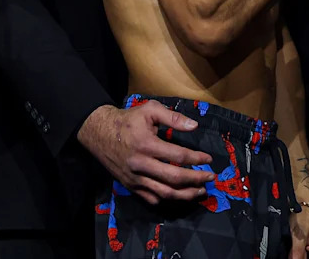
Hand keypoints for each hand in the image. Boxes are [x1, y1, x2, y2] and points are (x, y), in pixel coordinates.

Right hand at [77, 102, 215, 204]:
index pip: (178, 156)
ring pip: (164, 193)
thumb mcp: (150, 110)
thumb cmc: (127, 120)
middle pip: (174, 178)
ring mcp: (135, 178)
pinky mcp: (129, 185)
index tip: (209, 159)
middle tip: (210, 178)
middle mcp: (141, 165)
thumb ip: (173, 118)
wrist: (98, 133)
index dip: (197, 159)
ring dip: (185, 194)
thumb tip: (194, 126)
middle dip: (196, 179)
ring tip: (200, 191)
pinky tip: (178, 195)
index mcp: (147, 145)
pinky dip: (167, 199)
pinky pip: (150, 198)